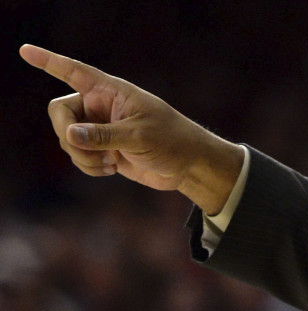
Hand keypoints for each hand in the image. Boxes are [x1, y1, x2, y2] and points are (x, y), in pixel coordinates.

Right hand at [19, 44, 243, 214]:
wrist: (189, 166)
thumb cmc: (172, 141)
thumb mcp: (140, 136)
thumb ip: (104, 136)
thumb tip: (70, 135)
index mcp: (110, 92)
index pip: (74, 71)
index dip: (48, 61)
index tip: (25, 51)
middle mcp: (100, 107)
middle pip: (60, 113)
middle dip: (68, 134)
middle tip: (88, 150)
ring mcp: (100, 129)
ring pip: (67, 139)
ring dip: (81, 156)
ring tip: (109, 163)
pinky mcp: (103, 150)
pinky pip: (78, 157)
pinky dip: (87, 166)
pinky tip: (110, 169)